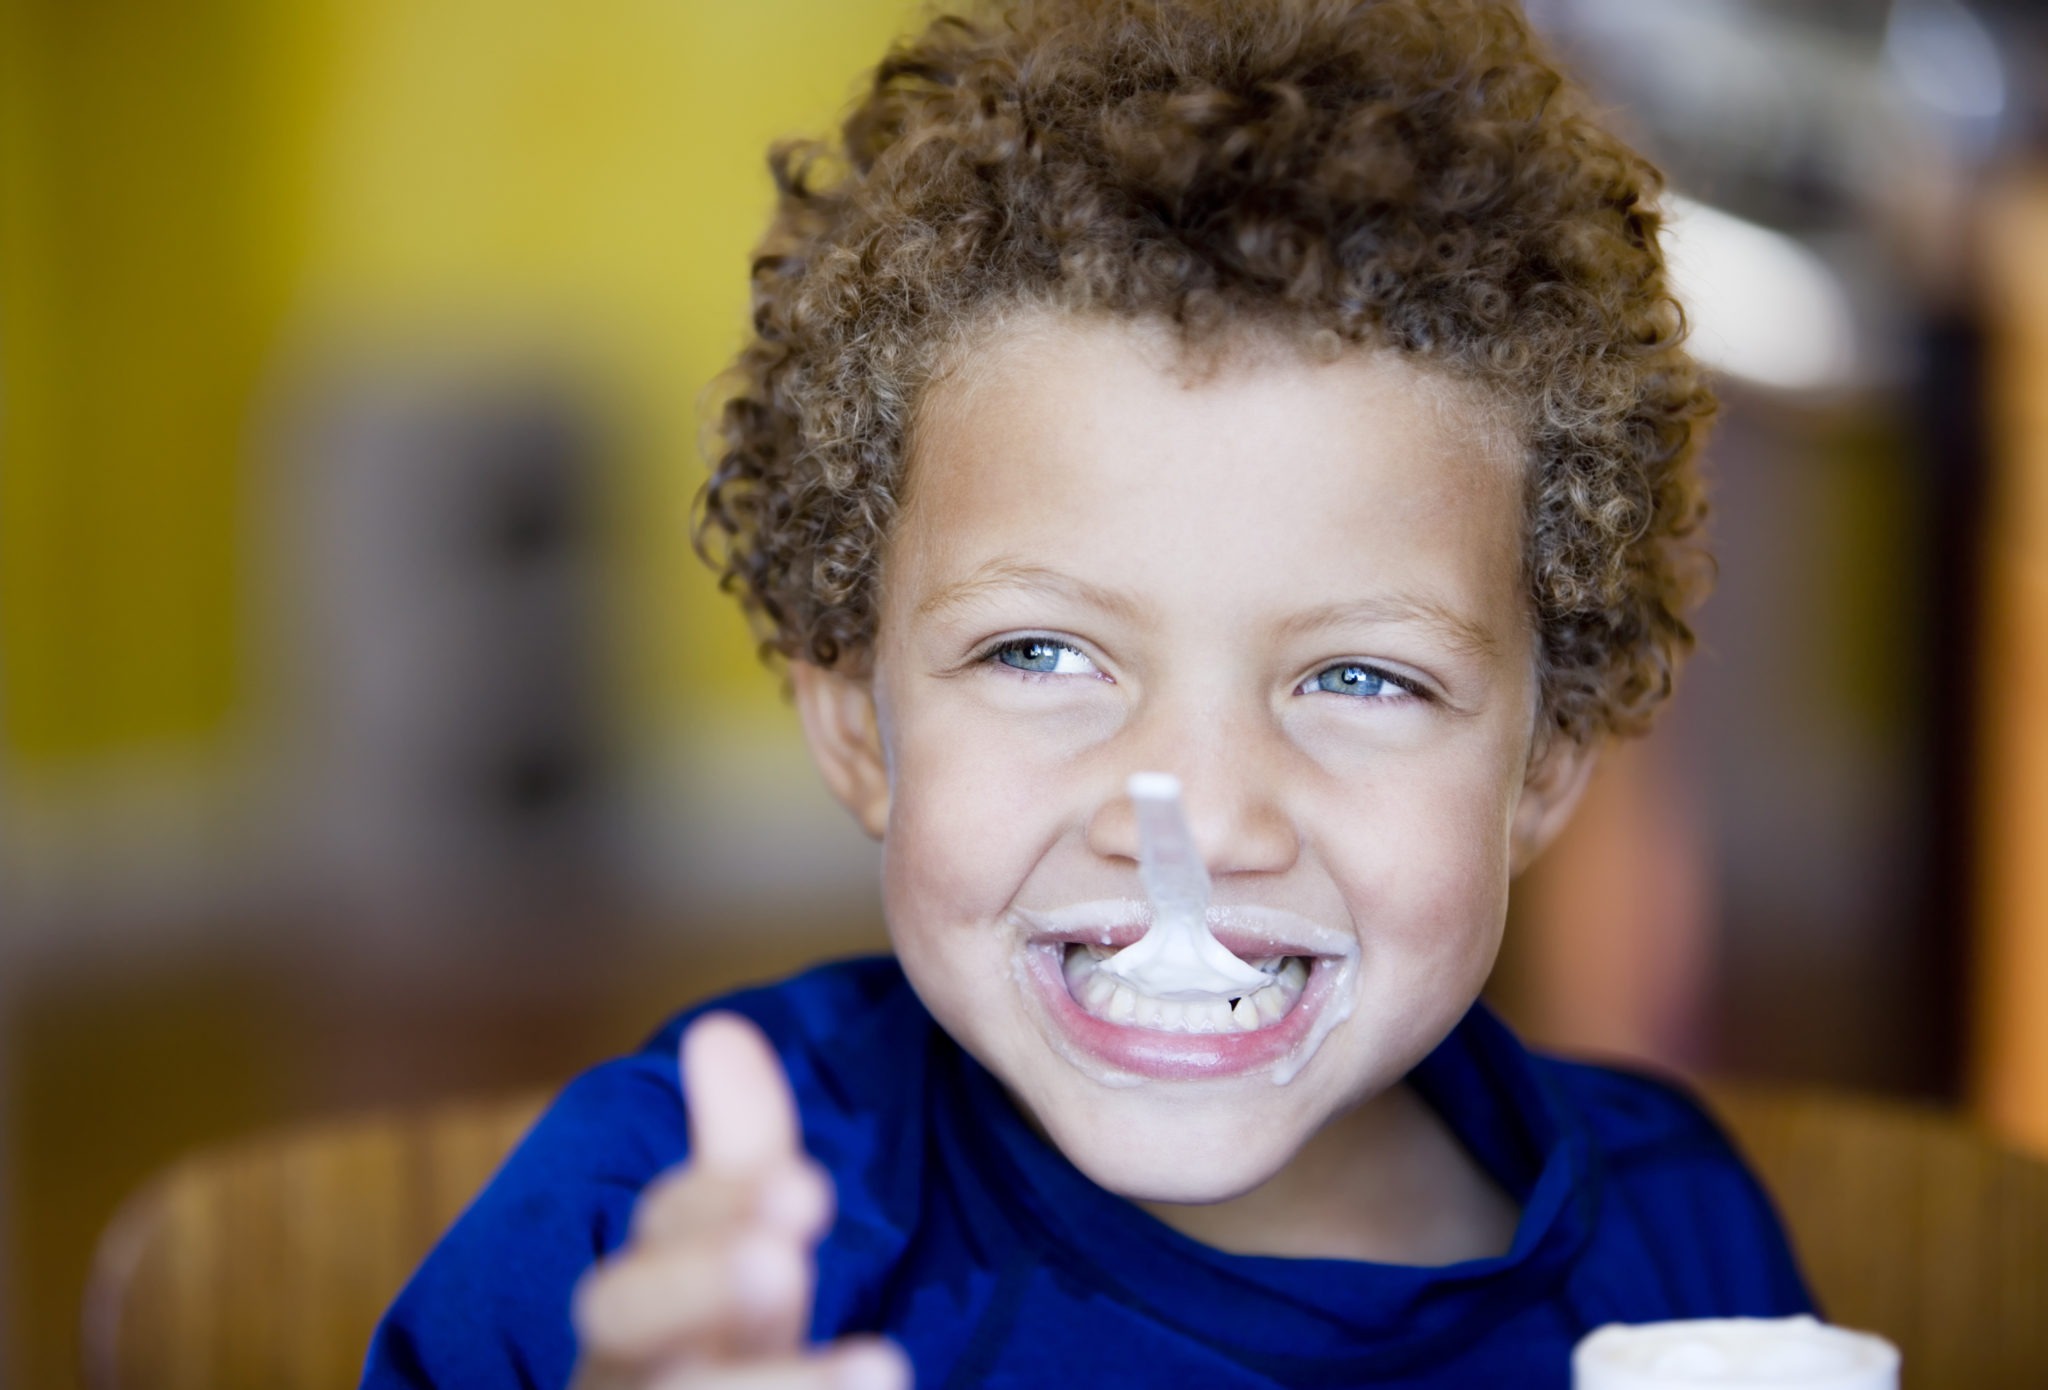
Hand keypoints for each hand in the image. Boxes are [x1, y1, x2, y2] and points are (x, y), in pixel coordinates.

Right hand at [570, 1012, 910, 1389]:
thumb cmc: (721, 1360)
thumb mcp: (736, 1267)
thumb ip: (736, 1163)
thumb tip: (719, 1032)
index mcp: (643, 1316)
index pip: (655, 1243)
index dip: (714, 1211)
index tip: (805, 1186)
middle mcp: (631, 1377)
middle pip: (622, 1326)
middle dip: (695, 1288)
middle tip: (782, 1264)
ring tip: (884, 1366)